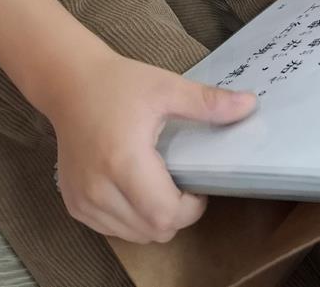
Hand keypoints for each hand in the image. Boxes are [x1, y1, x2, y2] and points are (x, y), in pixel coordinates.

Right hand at [48, 52, 255, 243]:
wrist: (70, 84)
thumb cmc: (119, 84)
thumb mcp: (167, 87)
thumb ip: (208, 102)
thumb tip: (249, 105)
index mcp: (123, 161)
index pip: (165, 214)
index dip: (191, 208)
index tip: (199, 185)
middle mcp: (98, 189)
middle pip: (152, 231)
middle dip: (177, 215)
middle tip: (183, 184)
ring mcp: (83, 201)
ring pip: (134, 235)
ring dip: (155, 219)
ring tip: (161, 184)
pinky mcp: (74, 204)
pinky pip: (113, 229)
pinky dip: (132, 219)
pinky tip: (137, 189)